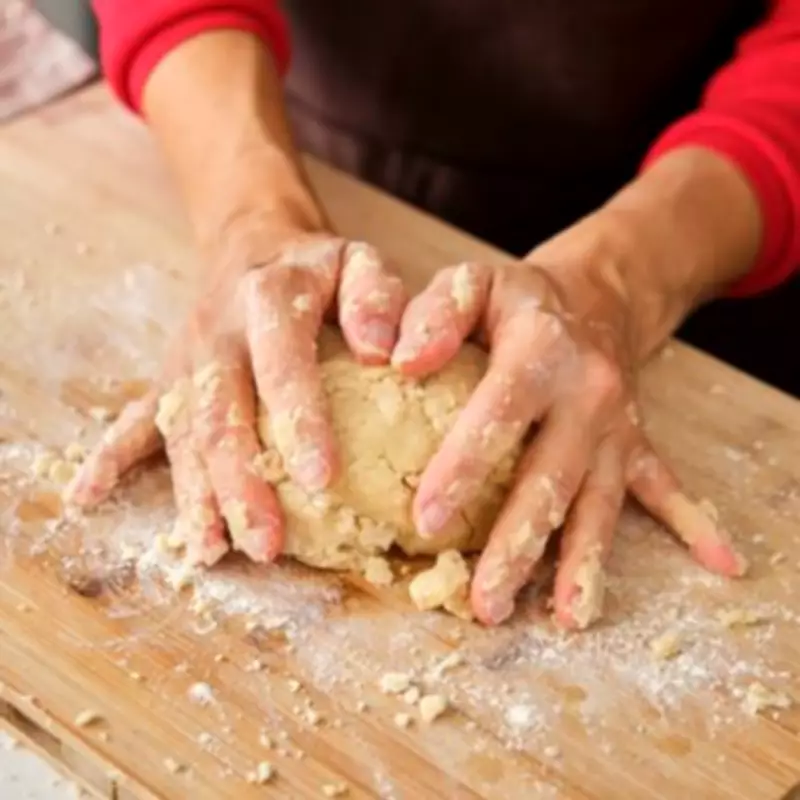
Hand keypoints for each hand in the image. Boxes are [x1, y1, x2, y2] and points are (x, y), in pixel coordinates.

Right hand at [67, 229, 404, 565]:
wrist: (252, 244)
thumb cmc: (319, 269)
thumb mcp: (360, 264)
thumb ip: (376, 300)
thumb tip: (386, 354)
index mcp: (269, 296)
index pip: (281, 362)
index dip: (299, 420)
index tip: (321, 480)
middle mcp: (217, 330)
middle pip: (220, 413)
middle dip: (240, 482)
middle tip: (266, 545)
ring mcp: (185, 358)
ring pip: (183, 432)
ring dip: (194, 494)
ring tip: (209, 552)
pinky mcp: (167, 377)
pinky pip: (136, 419)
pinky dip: (111, 457)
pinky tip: (87, 497)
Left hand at [392, 220, 746, 628]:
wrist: (596, 295)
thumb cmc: (517, 300)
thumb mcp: (472, 284)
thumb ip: (433, 316)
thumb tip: (400, 361)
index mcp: (540, 352)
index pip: (499, 416)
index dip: (463, 468)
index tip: (426, 521)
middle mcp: (588, 394)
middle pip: (552, 479)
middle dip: (518, 545)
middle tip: (486, 603)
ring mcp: (617, 427)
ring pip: (600, 502)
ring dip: (582, 562)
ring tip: (565, 618)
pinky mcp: (638, 444)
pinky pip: (667, 489)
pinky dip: (694, 525)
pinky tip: (721, 563)